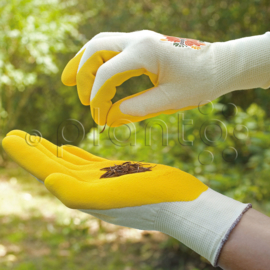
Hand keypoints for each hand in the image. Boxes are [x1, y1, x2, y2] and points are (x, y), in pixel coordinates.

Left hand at [2, 130, 250, 265]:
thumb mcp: (111, 197)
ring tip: (37, 140)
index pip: (48, 171)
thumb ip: (77, 193)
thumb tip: (49, 180)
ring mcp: (102, 181)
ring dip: (51, 151)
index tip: (10, 136)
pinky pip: (88, 163)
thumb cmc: (152, 199)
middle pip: (54, 167)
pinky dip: (75, 155)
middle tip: (16, 135)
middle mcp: (89, 189)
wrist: (181, 203)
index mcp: (84, 195)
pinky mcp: (115, 174)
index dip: (27, 154)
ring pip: (69, 164)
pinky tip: (66, 149)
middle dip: (34, 151)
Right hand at [62, 30, 269, 126]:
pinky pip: (111, 49)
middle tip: (79, 98)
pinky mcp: (142, 45)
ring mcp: (140, 39)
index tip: (96, 116)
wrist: (220, 65)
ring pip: (100, 44)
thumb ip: (137, 109)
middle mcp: (139, 39)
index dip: (96, 95)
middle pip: (95, 48)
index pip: (107, 71)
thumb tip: (109, 119)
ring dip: (83, 63)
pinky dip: (98, 63)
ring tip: (68, 81)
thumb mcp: (170, 100)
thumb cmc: (201, 82)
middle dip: (82, 74)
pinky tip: (94, 76)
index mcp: (146, 51)